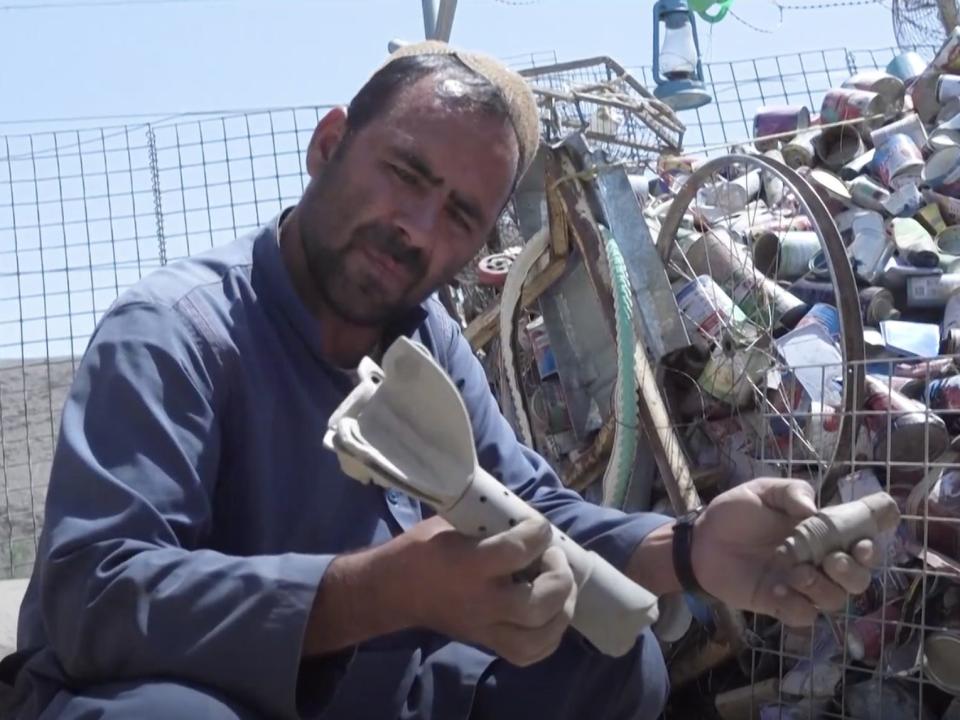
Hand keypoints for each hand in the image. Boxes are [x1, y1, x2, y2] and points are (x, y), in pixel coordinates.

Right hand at [401, 515, 576, 665]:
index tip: (539, 526)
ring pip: (539, 636)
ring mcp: (485, 628)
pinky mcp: (487, 643)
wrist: (393, 591)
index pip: (518, 551)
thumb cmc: (421, 549)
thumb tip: (527, 518)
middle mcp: (481, 602)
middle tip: (554, 557)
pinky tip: (553, 615)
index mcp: (469, 565)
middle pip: (537, 603)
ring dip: (562, 610)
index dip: (539, 533)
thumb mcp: (451, 524)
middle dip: (559, 577)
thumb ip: (491, 524)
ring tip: (561, 587)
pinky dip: (550, 636)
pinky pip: (529, 653)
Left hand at [691, 478, 874, 626]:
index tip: (864, 543)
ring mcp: (803, 584)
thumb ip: (791, 493)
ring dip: (824, 588)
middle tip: (831, 560)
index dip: (874, 543)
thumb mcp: (762, 491)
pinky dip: (798, 606)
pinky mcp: (782, 604)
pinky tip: (778, 589)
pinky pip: (805, 616)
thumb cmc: (736, 512)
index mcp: (823, 531)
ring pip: (836, 600)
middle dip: (854, 571)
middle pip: (860, 577)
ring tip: (796, 572)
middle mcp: (820, 560)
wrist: (701, 539)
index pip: (865, 539)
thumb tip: (812, 509)